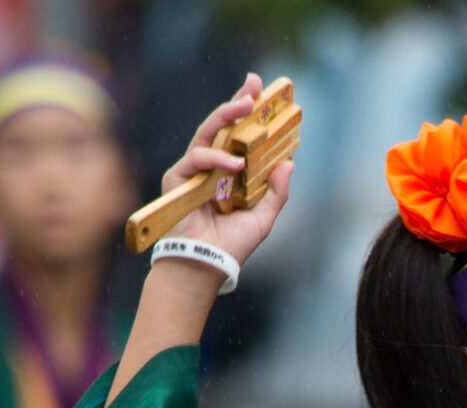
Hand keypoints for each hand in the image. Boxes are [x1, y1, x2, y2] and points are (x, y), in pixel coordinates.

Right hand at [160, 72, 292, 267]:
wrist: (206, 265)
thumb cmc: (232, 246)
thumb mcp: (262, 218)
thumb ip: (275, 192)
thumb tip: (289, 163)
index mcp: (230, 175)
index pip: (240, 139)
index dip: (251, 117)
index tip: (266, 95)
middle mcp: (211, 169)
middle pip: (224, 127)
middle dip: (237, 102)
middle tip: (254, 83)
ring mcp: (193, 171)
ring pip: (209, 133)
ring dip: (227, 115)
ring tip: (246, 105)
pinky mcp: (178, 177)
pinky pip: (198, 158)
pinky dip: (217, 159)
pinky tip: (236, 164)